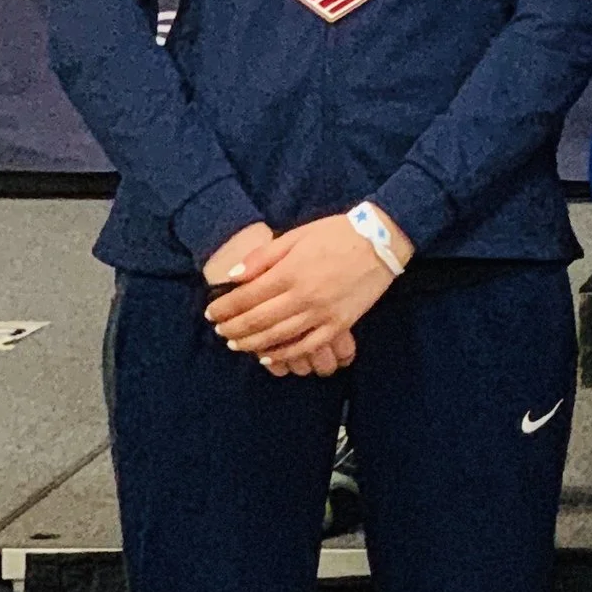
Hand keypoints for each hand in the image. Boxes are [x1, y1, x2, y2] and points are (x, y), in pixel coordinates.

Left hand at [204, 211, 409, 372]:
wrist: (380, 242)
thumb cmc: (336, 234)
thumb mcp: (295, 236)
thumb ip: (262, 257)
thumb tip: (233, 277)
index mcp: (290, 272)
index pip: (246, 297)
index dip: (224, 308)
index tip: (211, 313)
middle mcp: (303, 296)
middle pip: (258, 320)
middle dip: (233, 328)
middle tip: (220, 331)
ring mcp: (322, 313)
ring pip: (278, 336)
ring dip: (252, 343)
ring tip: (236, 344)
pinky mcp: (339, 324)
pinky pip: (307, 346)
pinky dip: (285, 354)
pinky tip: (268, 357)